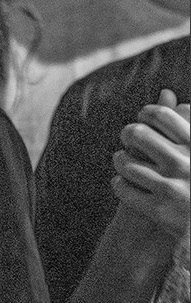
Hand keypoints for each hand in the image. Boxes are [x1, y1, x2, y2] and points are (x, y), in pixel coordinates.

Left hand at [112, 89, 189, 239]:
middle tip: (128, 136)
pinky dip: (119, 184)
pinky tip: (124, 183)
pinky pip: (122, 187)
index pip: (161, 115)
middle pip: (137, 133)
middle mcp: (186, 165)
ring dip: (120, 160)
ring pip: (125, 162)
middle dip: (128, 133)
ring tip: (123, 161)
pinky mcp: (160, 210)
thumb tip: (164, 92)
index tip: (144, 117)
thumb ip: (184, 122)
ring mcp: (173, 188)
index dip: (147, 113)